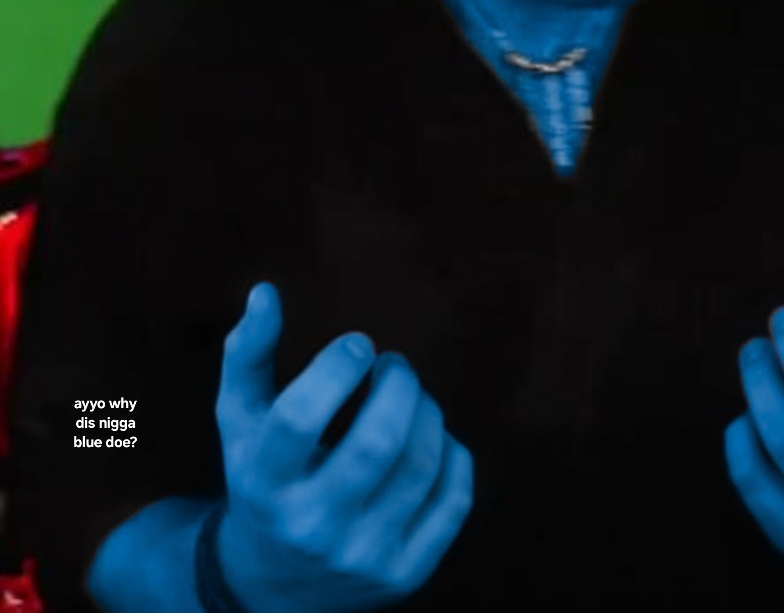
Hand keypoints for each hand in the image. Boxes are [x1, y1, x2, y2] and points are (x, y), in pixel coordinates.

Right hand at [214, 283, 473, 612]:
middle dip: (400, 385)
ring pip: (420, 465)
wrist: (272, 584)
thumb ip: (248, 351)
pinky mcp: (404, 574)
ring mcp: (360, 556)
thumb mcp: (240, 419)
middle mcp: (309, 525)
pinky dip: (453, 454)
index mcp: (263, 481)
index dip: (336, 367)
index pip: (298, 418)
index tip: (360, 343)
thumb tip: (265, 290)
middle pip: (376, 443)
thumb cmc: (261, 476)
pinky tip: (434, 438)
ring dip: (428, 411)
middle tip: (396, 365)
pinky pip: (453, 500)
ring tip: (412, 397)